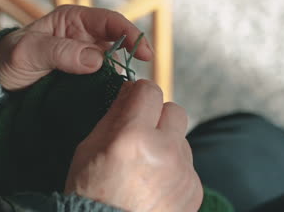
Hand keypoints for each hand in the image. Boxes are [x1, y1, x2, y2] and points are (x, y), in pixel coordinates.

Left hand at [0, 5, 152, 89]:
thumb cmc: (9, 60)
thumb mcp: (28, 52)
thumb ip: (60, 52)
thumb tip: (98, 59)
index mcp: (74, 20)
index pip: (110, 21)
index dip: (131, 34)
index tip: (145, 53)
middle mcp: (85, 38)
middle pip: (119, 45)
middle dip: (132, 59)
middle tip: (140, 81)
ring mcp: (86, 60)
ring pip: (114, 67)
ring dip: (121, 79)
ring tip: (130, 95)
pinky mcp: (85, 80)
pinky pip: (103, 83)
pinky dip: (111, 91)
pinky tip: (116, 101)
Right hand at [64, 80, 202, 211]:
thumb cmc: (90, 194)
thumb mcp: (89, 148)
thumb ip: (114, 114)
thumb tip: (131, 89)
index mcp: (133, 137)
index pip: (150, 91)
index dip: (140, 93)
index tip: (135, 101)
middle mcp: (165, 151)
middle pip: (174, 110)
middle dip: (158, 116)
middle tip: (141, 133)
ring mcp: (184, 172)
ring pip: (181, 139)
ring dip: (167, 144)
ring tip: (146, 168)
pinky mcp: (194, 189)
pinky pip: (187, 165)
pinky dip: (174, 169)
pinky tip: (155, 186)